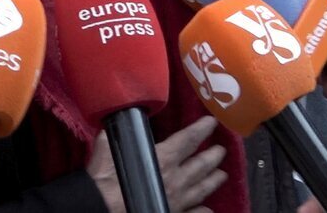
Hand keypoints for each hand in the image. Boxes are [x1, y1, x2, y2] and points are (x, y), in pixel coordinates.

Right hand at [87, 115, 227, 212]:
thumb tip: (114, 122)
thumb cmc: (106, 182)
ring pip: (202, 189)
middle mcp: (175, 179)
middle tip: (222, 150)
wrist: (103, 210)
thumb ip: (115, 137)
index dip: (201, 129)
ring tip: (222, 175)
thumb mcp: (107, 151)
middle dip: (213, 156)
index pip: (188, 140)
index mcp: (162, 159)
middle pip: (201, 165)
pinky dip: (202, 212)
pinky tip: (208, 210)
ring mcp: (177, 201)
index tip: (212, 122)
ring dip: (213, 180)